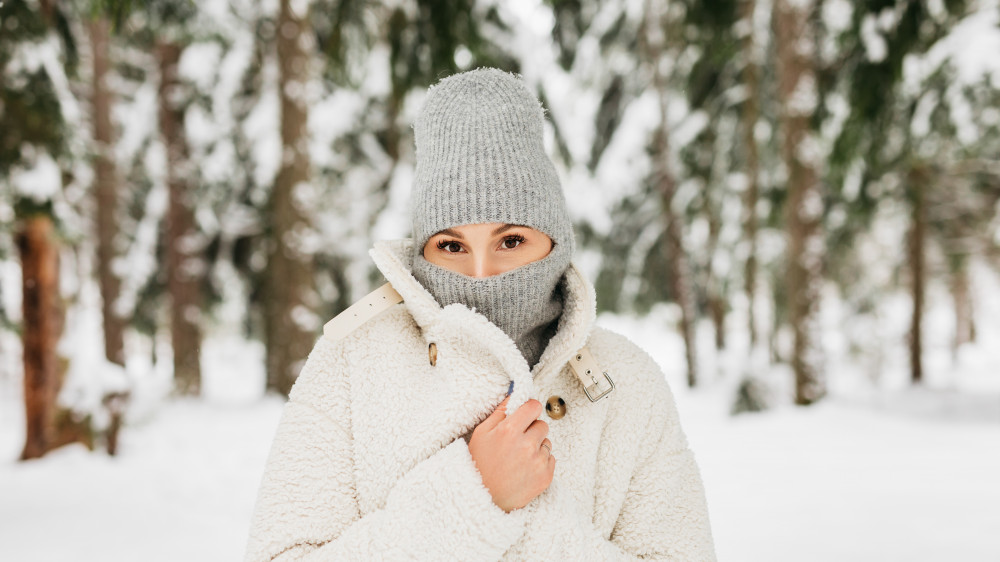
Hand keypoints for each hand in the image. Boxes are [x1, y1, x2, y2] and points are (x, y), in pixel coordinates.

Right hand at [468, 397, 554, 512]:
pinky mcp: (546, 476)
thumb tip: (514, 396)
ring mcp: (538, 461)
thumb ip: (500, 412)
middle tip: (517, 442)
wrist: (483, 500)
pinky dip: (541, 462)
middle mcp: (527, 445)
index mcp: (510, 431)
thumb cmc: (479, 466)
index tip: (525, 415)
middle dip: (531, 430)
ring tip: (519, 458)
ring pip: (547, 442)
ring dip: (537, 446)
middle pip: (542, 424)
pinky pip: (551, 458)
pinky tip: (525, 469)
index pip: (533, 406)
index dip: (528, 410)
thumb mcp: (481, 434)